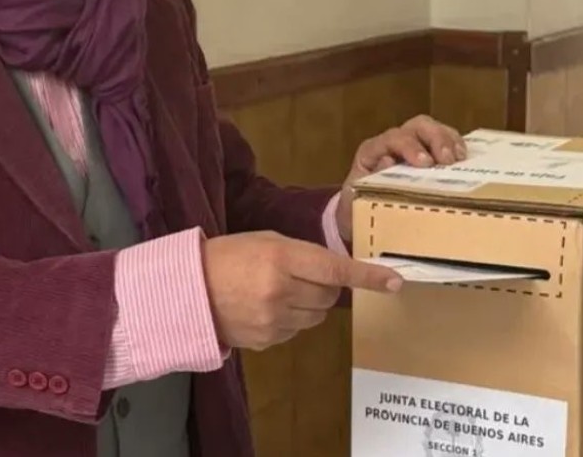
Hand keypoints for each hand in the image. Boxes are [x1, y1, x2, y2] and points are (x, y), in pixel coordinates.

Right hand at [201, 231, 401, 350]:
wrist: (187, 290)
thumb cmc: (228, 256)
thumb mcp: (265, 241)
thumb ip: (302, 255)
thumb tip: (337, 275)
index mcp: (281, 258)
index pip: (335, 269)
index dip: (367, 276)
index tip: (394, 281)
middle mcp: (281, 291)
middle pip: (329, 295)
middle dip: (324, 286)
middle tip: (299, 277)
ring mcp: (274, 320)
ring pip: (316, 316)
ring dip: (308, 304)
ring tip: (276, 293)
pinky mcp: (268, 340)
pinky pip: (296, 330)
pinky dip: (290, 319)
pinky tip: (265, 309)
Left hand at [336, 115, 466, 240]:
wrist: (358, 216)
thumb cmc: (356, 208)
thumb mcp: (356, 200)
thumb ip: (365, 183)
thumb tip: (388, 162)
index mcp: (372, 152)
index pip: (391, 139)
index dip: (409, 146)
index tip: (425, 163)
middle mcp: (392, 143)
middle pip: (416, 126)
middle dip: (435, 138)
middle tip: (448, 160)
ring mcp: (411, 145)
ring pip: (432, 129)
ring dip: (449, 140)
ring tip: (460, 159)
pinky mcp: (426, 154)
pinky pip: (444, 140)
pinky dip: (456, 146)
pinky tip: (464, 159)